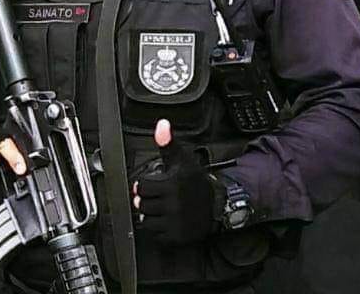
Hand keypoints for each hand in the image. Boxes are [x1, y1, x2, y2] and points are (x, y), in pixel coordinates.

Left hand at [132, 119, 223, 244]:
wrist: (218, 205)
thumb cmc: (196, 181)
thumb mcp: (182, 159)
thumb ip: (168, 143)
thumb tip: (162, 124)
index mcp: (172, 184)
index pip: (141, 186)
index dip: (144, 184)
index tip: (152, 183)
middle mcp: (173, 204)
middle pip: (142, 203)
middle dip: (147, 199)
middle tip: (157, 196)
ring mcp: (176, 222)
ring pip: (147, 219)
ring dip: (150, 213)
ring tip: (161, 206)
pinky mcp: (177, 236)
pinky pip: (156, 234)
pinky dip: (158, 228)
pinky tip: (167, 218)